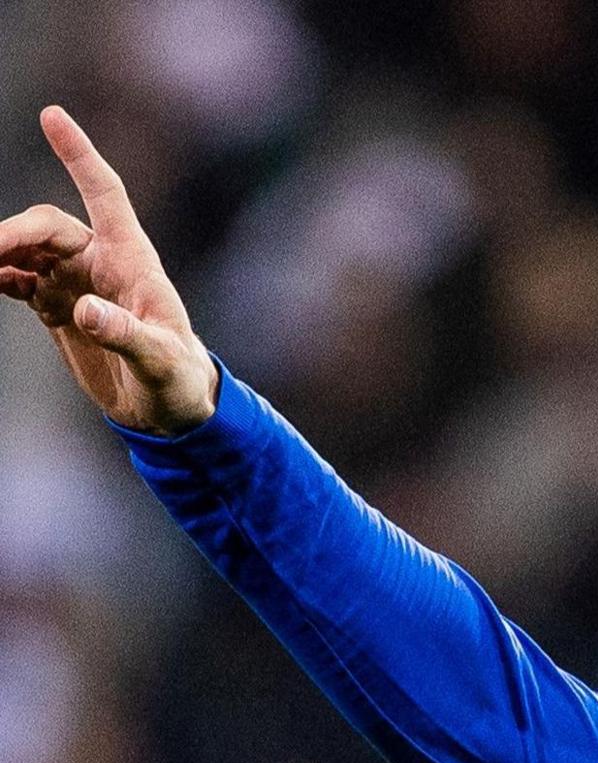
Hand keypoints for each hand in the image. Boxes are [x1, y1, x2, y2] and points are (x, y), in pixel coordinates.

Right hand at [0, 107, 216, 434]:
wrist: (171, 411)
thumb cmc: (179, 380)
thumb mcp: (159, 361)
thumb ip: (124, 335)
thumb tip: (82, 312)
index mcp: (133, 260)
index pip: (104, 193)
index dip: (79, 154)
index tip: (51, 115)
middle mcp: (101, 263)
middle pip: (47, 226)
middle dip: (12, 233)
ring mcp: (76, 283)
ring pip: (26, 250)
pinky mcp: (57, 308)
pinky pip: (17, 278)